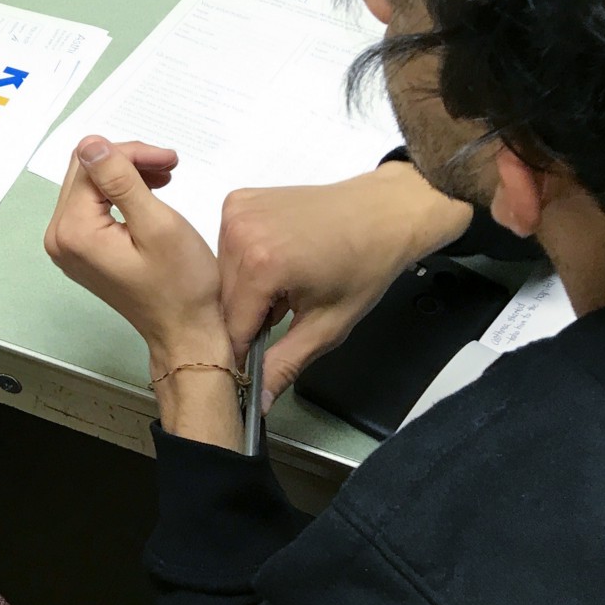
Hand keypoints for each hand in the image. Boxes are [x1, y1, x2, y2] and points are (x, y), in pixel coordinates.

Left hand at [43, 137, 227, 365]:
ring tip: (164, 178)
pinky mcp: (81, 251)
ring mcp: (68, 247)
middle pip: (85, 172)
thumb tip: (91, 143)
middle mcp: (60, 238)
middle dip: (128, 161)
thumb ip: (120, 180)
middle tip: (169, 165)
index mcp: (73, 231)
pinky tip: (148, 194)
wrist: (185, 331)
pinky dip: (121, 194)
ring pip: (90, 186)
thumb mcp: (157, 225)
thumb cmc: (181, 287)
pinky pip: (93, 206)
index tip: (169, 160)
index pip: (92, 163)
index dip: (132, 153)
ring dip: (126, 174)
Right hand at [219, 163, 473, 406]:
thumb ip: (285, 365)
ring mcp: (235, 211)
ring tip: (283, 288)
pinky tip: (275, 261)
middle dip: (246, 318)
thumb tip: (255, 404)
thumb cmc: (364, 268)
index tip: (259, 360)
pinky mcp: (237, 200)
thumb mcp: (328, 327)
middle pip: (222, 300)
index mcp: (261, 265)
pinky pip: (226, 246)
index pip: (231, 327)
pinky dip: (244, 262)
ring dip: (243, 291)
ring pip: (221, 275)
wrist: (383, 213)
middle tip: (283, 315)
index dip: (245, 351)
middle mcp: (238, 233)